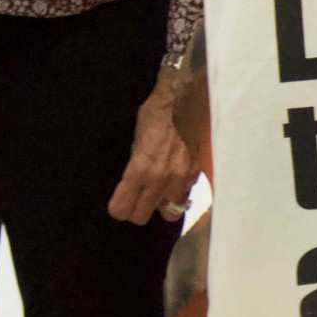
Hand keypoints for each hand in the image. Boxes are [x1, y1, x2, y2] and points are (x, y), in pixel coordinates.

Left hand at [109, 67, 199, 225]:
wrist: (187, 100)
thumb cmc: (158, 114)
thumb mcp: (136, 139)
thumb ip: (136, 166)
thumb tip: (135, 184)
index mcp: (140, 169)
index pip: (123, 207)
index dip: (118, 208)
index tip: (119, 204)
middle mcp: (160, 179)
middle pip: (141, 216)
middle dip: (137, 210)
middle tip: (137, 201)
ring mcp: (181, 178)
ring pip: (170, 213)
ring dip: (163, 205)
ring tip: (160, 193)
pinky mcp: (197, 174)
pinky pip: (186, 195)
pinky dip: (180, 192)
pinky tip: (176, 179)